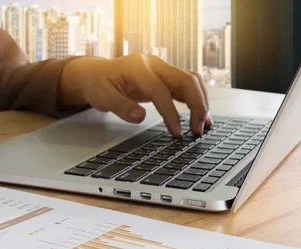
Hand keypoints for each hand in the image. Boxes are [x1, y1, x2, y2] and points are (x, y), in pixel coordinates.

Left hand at [60, 55, 211, 137]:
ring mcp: (162, 69)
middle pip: (185, 80)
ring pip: (191, 81)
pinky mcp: (165, 77)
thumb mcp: (102, 97)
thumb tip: (140, 117)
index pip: (161, 90)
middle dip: (197, 105)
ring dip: (201, 102)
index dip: (171, 113)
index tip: (177, 132)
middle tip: (197, 130)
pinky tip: (201, 116)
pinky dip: (197, 100)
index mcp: (138, 67)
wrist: (96, 73)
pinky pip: (187, 85)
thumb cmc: (98, 84)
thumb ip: (121, 107)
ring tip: (204, 126)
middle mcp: (154, 64)